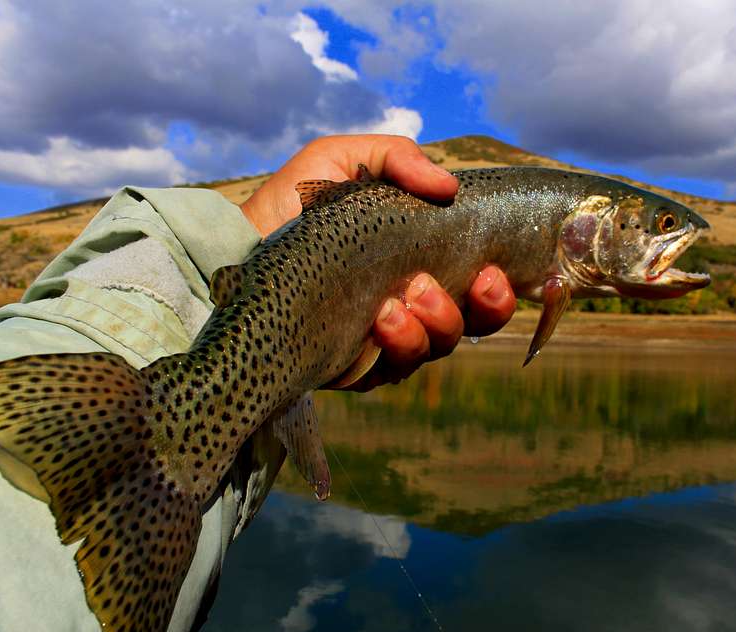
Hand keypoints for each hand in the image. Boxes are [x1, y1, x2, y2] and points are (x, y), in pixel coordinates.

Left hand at [240, 134, 515, 389]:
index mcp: (422, 260)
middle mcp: (413, 303)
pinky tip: (377, 320)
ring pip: (438, 348)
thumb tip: (448, 187)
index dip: (501, 287)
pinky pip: (396, 370)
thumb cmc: (290, 205)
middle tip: (470, 283)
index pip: (480, 284)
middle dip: (484, 308)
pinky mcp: (357, 367)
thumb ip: (395, 157)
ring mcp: (386, 339)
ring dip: (435, 325)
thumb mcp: (337, 161)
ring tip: (399, 300)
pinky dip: (397, 345)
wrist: (234, 252)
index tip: (496, 270)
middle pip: (473, 323)